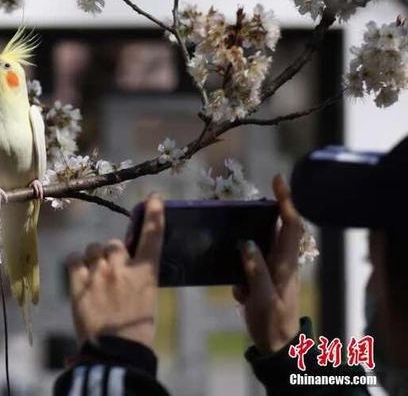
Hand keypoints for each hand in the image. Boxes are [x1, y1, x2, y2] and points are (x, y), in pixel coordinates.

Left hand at [67, 194, 163, 348]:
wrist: (115, 352)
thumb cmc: (136, 329)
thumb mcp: (146, 298)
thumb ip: (137, 276)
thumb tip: (127, 263)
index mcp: (145, 273)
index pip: (152, 236)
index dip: (153, 214)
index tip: (153, 198)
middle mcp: (122, 269)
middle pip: (114, 243)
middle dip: (112, 253)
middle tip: (112, 271)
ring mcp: (99, 275)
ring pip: (93, 248)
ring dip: (95, 257)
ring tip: (96, 275)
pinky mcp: (79, 284)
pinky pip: (74, 258)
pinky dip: (77, 262)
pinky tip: (81, 273)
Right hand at [233, 175, 303, 353]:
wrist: (278, 347)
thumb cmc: (272, 322)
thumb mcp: (261, 297)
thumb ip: (255, 269)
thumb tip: (246, 242)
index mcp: (286, 263)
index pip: (291, 224)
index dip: (286, 201)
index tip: (277, 179)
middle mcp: (283, 262)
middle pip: (280, 228)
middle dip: (269, 210)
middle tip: (251, 198)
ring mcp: (275, 271)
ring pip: (265, 243)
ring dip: (253, 235)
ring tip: (236, 228)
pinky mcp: (265, 280)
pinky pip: (254, 262)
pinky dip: (244, 264)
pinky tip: (237, 279)